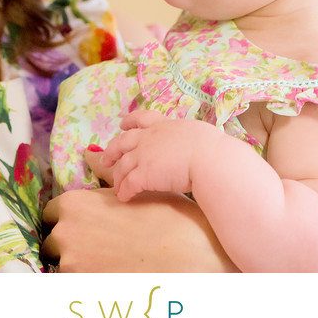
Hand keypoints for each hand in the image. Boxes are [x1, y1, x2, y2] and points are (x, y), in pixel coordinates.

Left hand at [41, 186, 236, 272]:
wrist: (192, 257)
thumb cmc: (167, 218)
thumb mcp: (135, 189)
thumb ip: (104, 176)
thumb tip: (88, 154)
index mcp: (74, 204)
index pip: (50, 214)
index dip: (69, 221)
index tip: (86, 227)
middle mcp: (66, 233)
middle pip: (53, 242)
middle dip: (71, 245)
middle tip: (103, 248)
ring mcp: (72, 265)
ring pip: (63, 267)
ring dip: (80, 266)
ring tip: (111, 264)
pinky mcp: (84, 291)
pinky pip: (76, 287)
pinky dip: (89, 285)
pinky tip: (114, 279)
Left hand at [101, 110, 221, 201]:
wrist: (209, 159)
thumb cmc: (211, 147)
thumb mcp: (197, 133)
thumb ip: (188, 137)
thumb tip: (195, 143)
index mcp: (164, 126)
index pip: (142, 119)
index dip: (130, 122)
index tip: (123, 125)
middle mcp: (149, 138)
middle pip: (122, 142)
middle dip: (112, 151)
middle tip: (106, 160)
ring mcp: (144, 156)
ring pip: (123, 166)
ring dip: (118, 178)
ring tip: (116, 188)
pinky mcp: (144, 174)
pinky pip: (128, 184)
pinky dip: (124, 192)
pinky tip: (124, 198)